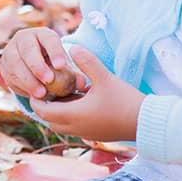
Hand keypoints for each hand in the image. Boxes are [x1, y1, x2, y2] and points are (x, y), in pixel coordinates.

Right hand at [1, 27, 76, 100]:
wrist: (33, 65)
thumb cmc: (53, 63)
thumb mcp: (63, 65)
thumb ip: (73, 74)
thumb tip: (83, 83)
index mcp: (42, 34)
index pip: (48, 39)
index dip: (55, 51)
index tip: (61, 66)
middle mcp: (23, 39)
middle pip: (28, 49)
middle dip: (38, 66)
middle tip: (49, 80)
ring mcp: (10, 52)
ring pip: (16, 64)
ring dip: (28, 80)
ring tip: (41, 93)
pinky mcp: (4, 67)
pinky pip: (10, 76)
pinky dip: (21, 86)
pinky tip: (32, 95)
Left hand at [30, 46, 144, 142]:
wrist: (145, 121)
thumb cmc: (124, 99)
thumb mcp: (104, 76)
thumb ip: (87, 61)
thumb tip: (72, 46)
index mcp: (74, 115)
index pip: (42, 111)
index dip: (36, 99)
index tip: (40, 85)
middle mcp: (75, 128)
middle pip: (48, 120)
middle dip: (45, 105)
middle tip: (49, 87)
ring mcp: (84, 133)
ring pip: (60, 125)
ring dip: (57, 111)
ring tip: (64, 92)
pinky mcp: (93, 134)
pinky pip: (72, 127)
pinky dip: (69, 116)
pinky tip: (80, 99)